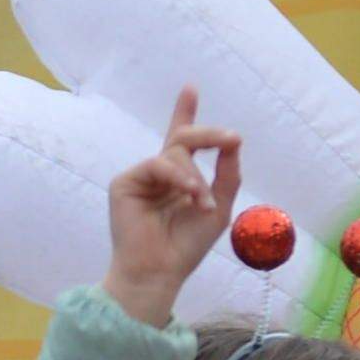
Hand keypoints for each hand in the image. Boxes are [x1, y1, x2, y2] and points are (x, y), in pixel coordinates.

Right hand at [101, 90, 244, 329]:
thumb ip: (227, 173)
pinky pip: (157, 165)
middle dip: (210, 135)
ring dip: (195, 178)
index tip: (190, 88)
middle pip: (184, 139)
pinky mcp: (125, 182)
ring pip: (175, 153)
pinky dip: (179, 178)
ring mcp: (141, 176)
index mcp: (178, 178)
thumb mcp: (219, 208)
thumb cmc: (187, 246)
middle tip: (232, 138)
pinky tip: (189, 196)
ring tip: (202, 205)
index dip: (184, 113)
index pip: (182, 139)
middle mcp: (159, 173)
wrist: (161, 271)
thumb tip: (234, 141)